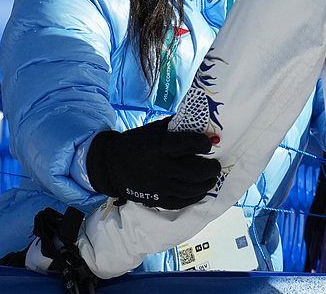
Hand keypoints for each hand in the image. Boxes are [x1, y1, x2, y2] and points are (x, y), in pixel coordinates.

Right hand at [85, 118, 219, 209]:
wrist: (110, 166)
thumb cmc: (134, 144)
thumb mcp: (152, 130)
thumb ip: (174, 127)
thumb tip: (199, 123)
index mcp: (157, 147)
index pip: (186, 144)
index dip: (202, 143)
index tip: (209, 143)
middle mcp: (159, 169)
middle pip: (194, 171)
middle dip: (210, 168)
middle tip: (216, 165)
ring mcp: (158, 187)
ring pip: (191, 189)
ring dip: (206, 183)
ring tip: (212, 177)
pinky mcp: (156, 200)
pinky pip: (181, 202)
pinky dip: (195, 197)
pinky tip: (201, 191)